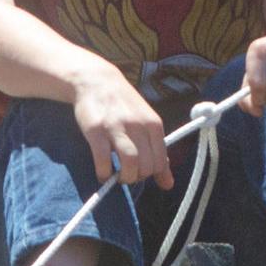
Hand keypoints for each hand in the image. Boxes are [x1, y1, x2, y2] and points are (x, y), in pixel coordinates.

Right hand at [71, 64, 172, 188]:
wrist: (96, 80)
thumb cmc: (123, 105)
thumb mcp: (146, 123)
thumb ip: (157, 152)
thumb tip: (168, 185)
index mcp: (153, 124)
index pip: (160, 161)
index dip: (151, 174)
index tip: (140, 172)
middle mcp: (138, 125)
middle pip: (146, 166)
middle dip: (137, 177)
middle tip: (127, 174)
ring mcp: (117, 127)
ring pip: (130, 163)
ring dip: (124, 178)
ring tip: (117, 176)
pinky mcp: (96, 130)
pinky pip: (103, 160)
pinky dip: (104, 173)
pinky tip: (103, 173)